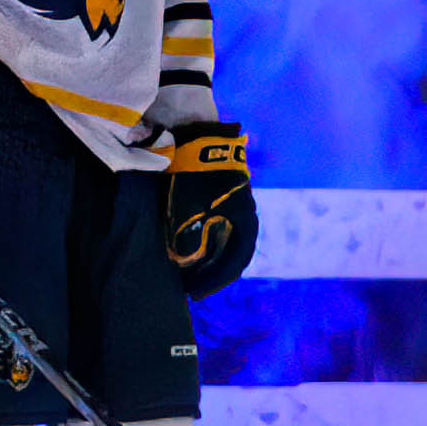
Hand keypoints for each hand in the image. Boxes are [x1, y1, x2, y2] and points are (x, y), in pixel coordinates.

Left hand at [158, 120, 259, 290]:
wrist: (195, 131)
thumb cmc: (194, 172)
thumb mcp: (188, 209)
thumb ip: (187, 240)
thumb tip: (184, 264)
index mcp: (245, 220)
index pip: (234, 263)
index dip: (214, 281)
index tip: (194, 294)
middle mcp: (243, 215)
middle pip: (229, 254)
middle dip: (209, 272)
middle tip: (187, 287)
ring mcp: (232, 204)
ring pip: (221, 241)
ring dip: (205, 258)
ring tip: (182, 271)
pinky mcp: (219, 195)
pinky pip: (213, 226)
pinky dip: (200, 240)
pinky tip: (181, 247)